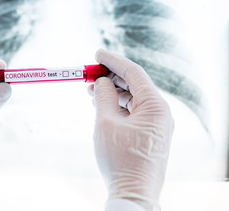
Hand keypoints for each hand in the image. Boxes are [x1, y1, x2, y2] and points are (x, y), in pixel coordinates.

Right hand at [88, 50, 173, 210]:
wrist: (133, 193)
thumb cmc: (120, 159)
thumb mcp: (106, 122)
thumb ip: (103, 97)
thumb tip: (101, 81)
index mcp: (155, 106)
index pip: (134, 73)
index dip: (113, 61)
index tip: (97, 54)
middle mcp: (160, 112)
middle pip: (134, 84)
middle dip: (111, 77)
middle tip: (89, 75)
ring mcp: (156, 124)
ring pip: (132, 98)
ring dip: (112, 92)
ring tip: (91, 91)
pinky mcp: (149, 133)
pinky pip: (133, 111)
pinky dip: (117, 106)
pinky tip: (102, 106)